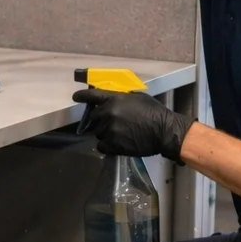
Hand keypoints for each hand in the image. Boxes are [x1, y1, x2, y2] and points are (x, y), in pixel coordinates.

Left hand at [71, 89, 193, 159]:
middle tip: (110, 122)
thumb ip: (121, 98)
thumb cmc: (154, 113)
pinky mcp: (113, 144)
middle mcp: (109, 113)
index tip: (76, 97)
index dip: (81, 96)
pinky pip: (101, 145)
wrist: (164, 131)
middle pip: (93, 117)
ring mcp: (109, 130)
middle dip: (99, 119)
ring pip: (98, 132)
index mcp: (115, 99)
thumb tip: (112, 100)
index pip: (91, 96)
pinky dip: (106, 145)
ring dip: (105, 132)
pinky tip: (116, 143)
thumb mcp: (137, 98)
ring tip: (119, 134)